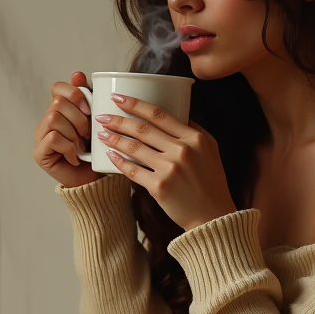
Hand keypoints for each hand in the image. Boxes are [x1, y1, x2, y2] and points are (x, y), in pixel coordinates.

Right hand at [33, 72, 102, 187]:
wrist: (95, 179)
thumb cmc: (97, 150)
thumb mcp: (97, 120)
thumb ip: (89, 98)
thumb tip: (78, 74)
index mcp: (60, 109)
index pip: (58, 88)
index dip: (75, 94)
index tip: (90, 109)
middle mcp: (46, 120)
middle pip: (57, 103)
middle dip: (79, 118)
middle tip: (88, 134)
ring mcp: (40, 136)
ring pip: (54, 118)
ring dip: (74, 133)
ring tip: (81, 146)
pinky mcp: (39, 152)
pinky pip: (53, 137)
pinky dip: (68, 146)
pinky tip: (75, 156)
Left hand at [93, 91, 236, 230]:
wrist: (213, 215)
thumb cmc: (211, 182)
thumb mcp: (210, 149)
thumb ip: (194, 130)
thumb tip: (176, 113)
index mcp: (194, 138)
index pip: (159, 115)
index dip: (135, 104)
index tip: (118, 98)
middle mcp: (182, 151)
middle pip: (142, 129)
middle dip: (118, 121)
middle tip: (102, 117)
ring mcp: (170, 169)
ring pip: (134, 148)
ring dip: (114, 139)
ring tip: (101, 134)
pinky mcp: (159, 187)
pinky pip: (133, 171)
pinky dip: (119, 162)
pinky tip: (110, 156)